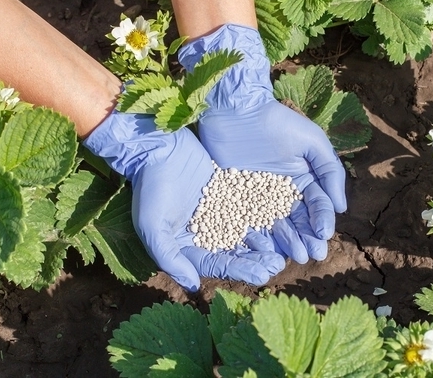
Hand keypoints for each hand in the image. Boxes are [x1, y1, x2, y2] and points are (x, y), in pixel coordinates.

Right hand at [83, 111, 284, 290]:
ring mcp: (218, 212)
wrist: (158, 148)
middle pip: (235, 252)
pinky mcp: (228, 193)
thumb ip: (170, 258)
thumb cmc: (150, 188)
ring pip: (245, 232)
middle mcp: (205, 232)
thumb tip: (193, 286)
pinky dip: (262, 217)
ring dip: (263, 243)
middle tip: (277, 266)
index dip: (240, 271)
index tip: (261, 276)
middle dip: (256, 260)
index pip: (216, 264)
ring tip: (282, 250)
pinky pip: (248, 208)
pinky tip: (280, 223)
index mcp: (187, 245)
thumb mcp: (153, 226)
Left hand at [179, 24, 346, 263]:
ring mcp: (261, 198)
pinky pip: (250, 222)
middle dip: (308, 238)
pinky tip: (267, 250)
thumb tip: (341, 208)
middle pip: (299, 221)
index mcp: (305, 179)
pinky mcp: (238, 199)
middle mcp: (285, 192)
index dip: (322, 221)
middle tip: (312, 256)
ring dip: (288, 242)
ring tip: (295, 257)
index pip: (318, 205)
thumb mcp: (312, 142)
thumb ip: (330, 172)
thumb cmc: (277, 122)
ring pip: (277, 226)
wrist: (236, 111)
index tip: (324, 235)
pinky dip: (260, 236)